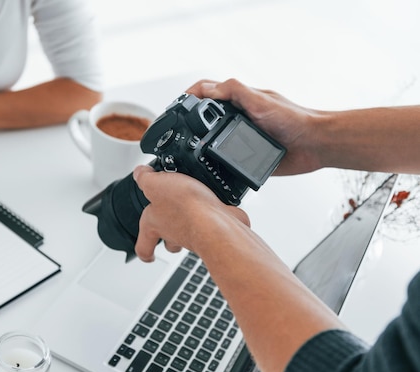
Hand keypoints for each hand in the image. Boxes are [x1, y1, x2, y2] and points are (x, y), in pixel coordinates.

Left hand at [133, 165, 249, 261]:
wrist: (217, 220)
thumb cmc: (185, 207)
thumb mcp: (155, 184)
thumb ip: (144, 178)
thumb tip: (139, 173)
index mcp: (154, 225)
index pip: (143, 247)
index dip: (145, 252)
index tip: (148, 255)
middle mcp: (174, 233)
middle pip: (170, 243)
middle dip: (170, 237)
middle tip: (171, 227)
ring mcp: (195, 234)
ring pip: (190, 236)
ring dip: (191, 224)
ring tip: (193, 207)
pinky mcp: (216, 228)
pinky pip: (212, 223)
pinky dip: (212, 215)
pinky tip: (212, 202)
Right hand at [186, 78, 322, 175]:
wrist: (314, 145)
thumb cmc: (296, 119)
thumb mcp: (261, 101)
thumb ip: (235, 92)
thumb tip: (207, 89)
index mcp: (240, 100)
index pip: (208, 92)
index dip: (191, 96)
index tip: (177, 105)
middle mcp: (240, 117)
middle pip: (206, 115)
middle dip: (189, 118)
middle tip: (176, 126)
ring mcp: (242, 137)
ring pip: (213, 138)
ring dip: (200, 140)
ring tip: (186, 145)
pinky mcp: (247, 157)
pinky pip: (226, 159)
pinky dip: (215, 160)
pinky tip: (208, 163)